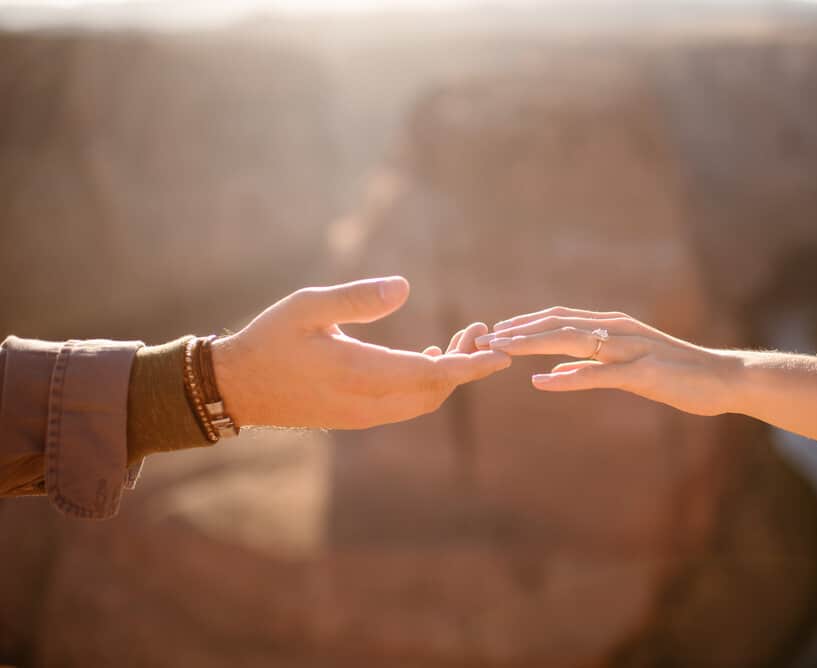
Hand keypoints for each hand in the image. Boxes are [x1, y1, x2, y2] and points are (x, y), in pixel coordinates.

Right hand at [211, 276, 510, 429]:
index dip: (470, 365)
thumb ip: (357, 299)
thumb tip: (405, 287)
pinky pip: (406, 404)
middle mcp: (367, 401)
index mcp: (359, 373)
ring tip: (463, 338)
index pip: (431, 375)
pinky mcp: (359, 416)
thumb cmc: (270, 340)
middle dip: (466, 365)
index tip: (501, 353)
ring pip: (423, 401)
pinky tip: (431, 354)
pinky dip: (428, 383)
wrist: (237, 388)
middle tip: (482, 331)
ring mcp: (364, 414)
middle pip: (436, 392)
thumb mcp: (307, 306)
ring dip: (448, 374)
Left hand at [475, 306, 737, 415]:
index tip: (495, 330)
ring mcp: (629, 349)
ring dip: (532, 344)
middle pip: (557, 324)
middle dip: (518, 330)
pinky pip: (598, 374)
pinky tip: (541, 382)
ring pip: (571, 341)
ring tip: (501, 349)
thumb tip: (555, 368)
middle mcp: (617, 330)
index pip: (559, 318)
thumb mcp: (627, 365)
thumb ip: (591, 363)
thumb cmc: (676, 373)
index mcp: (612, 326)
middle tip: (484, 337)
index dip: (525, 323)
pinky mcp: (642, 373)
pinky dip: (567, 377)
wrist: (724, 379)